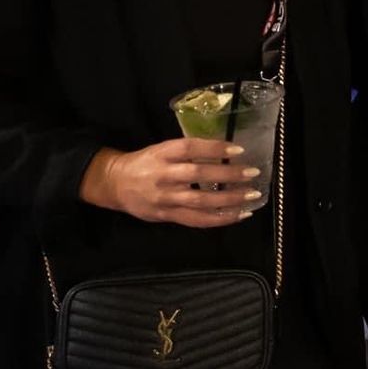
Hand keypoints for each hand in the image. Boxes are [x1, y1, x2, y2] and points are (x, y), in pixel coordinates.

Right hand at [79, 140, 260, 227]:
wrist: (115, 184)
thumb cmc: (146, 163)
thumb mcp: (163, 149)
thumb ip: (189, 152)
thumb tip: (226, 152)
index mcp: (162, 153)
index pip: (190, 148)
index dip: (214, 148)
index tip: (238, 150)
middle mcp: (163, 175)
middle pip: (198, 175)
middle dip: (228, 176)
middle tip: (252, 173)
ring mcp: (165, 198)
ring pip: (199, 202)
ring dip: (229, 200)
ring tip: (251, 196)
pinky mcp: (166, 216)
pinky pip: (196, 220)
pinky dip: (219, 219)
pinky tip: (238, 215)